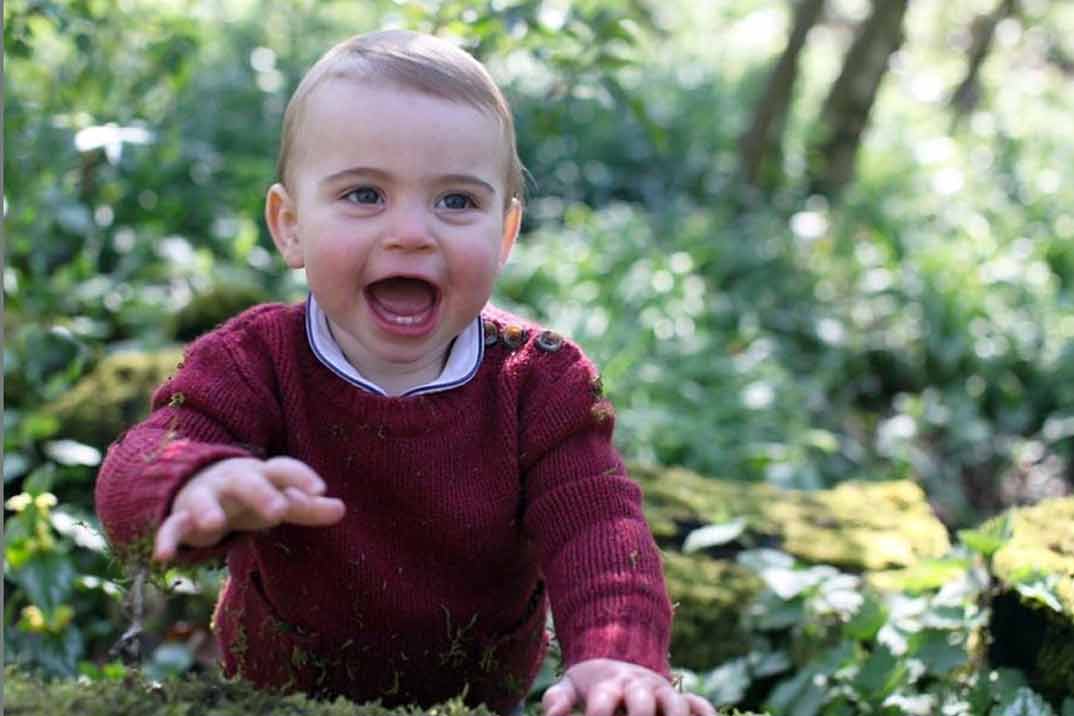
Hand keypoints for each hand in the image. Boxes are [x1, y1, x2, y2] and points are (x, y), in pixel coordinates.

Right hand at [153, 456, 344, 560]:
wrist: (194, 483)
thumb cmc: (246, 496)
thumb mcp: (276, 499)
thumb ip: (307, 507)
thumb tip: (343, 509)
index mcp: (261, 475)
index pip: (283, 469)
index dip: (301, 477)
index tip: (320, 489)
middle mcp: (233, 482)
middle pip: (248, 482)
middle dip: (261, 494)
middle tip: (279, 510)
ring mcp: (205, 497)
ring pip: (205, 501)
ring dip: (208, 511)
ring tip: (214, 525)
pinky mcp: (180, 518)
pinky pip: (171, 527)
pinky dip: (166, 541)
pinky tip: (164, 558)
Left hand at [542, 659, 715, 715]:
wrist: (618, 661)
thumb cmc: (591, 685)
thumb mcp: (569, 687)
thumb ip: (557, 701)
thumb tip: (551, 715)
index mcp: (609, 684)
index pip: (603, 700)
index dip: (598, 715)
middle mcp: (638, 686)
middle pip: (642, 701)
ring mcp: (663, 692)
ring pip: (677, 704)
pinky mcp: (682, 699)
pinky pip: (701, 705)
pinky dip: (707, 714)